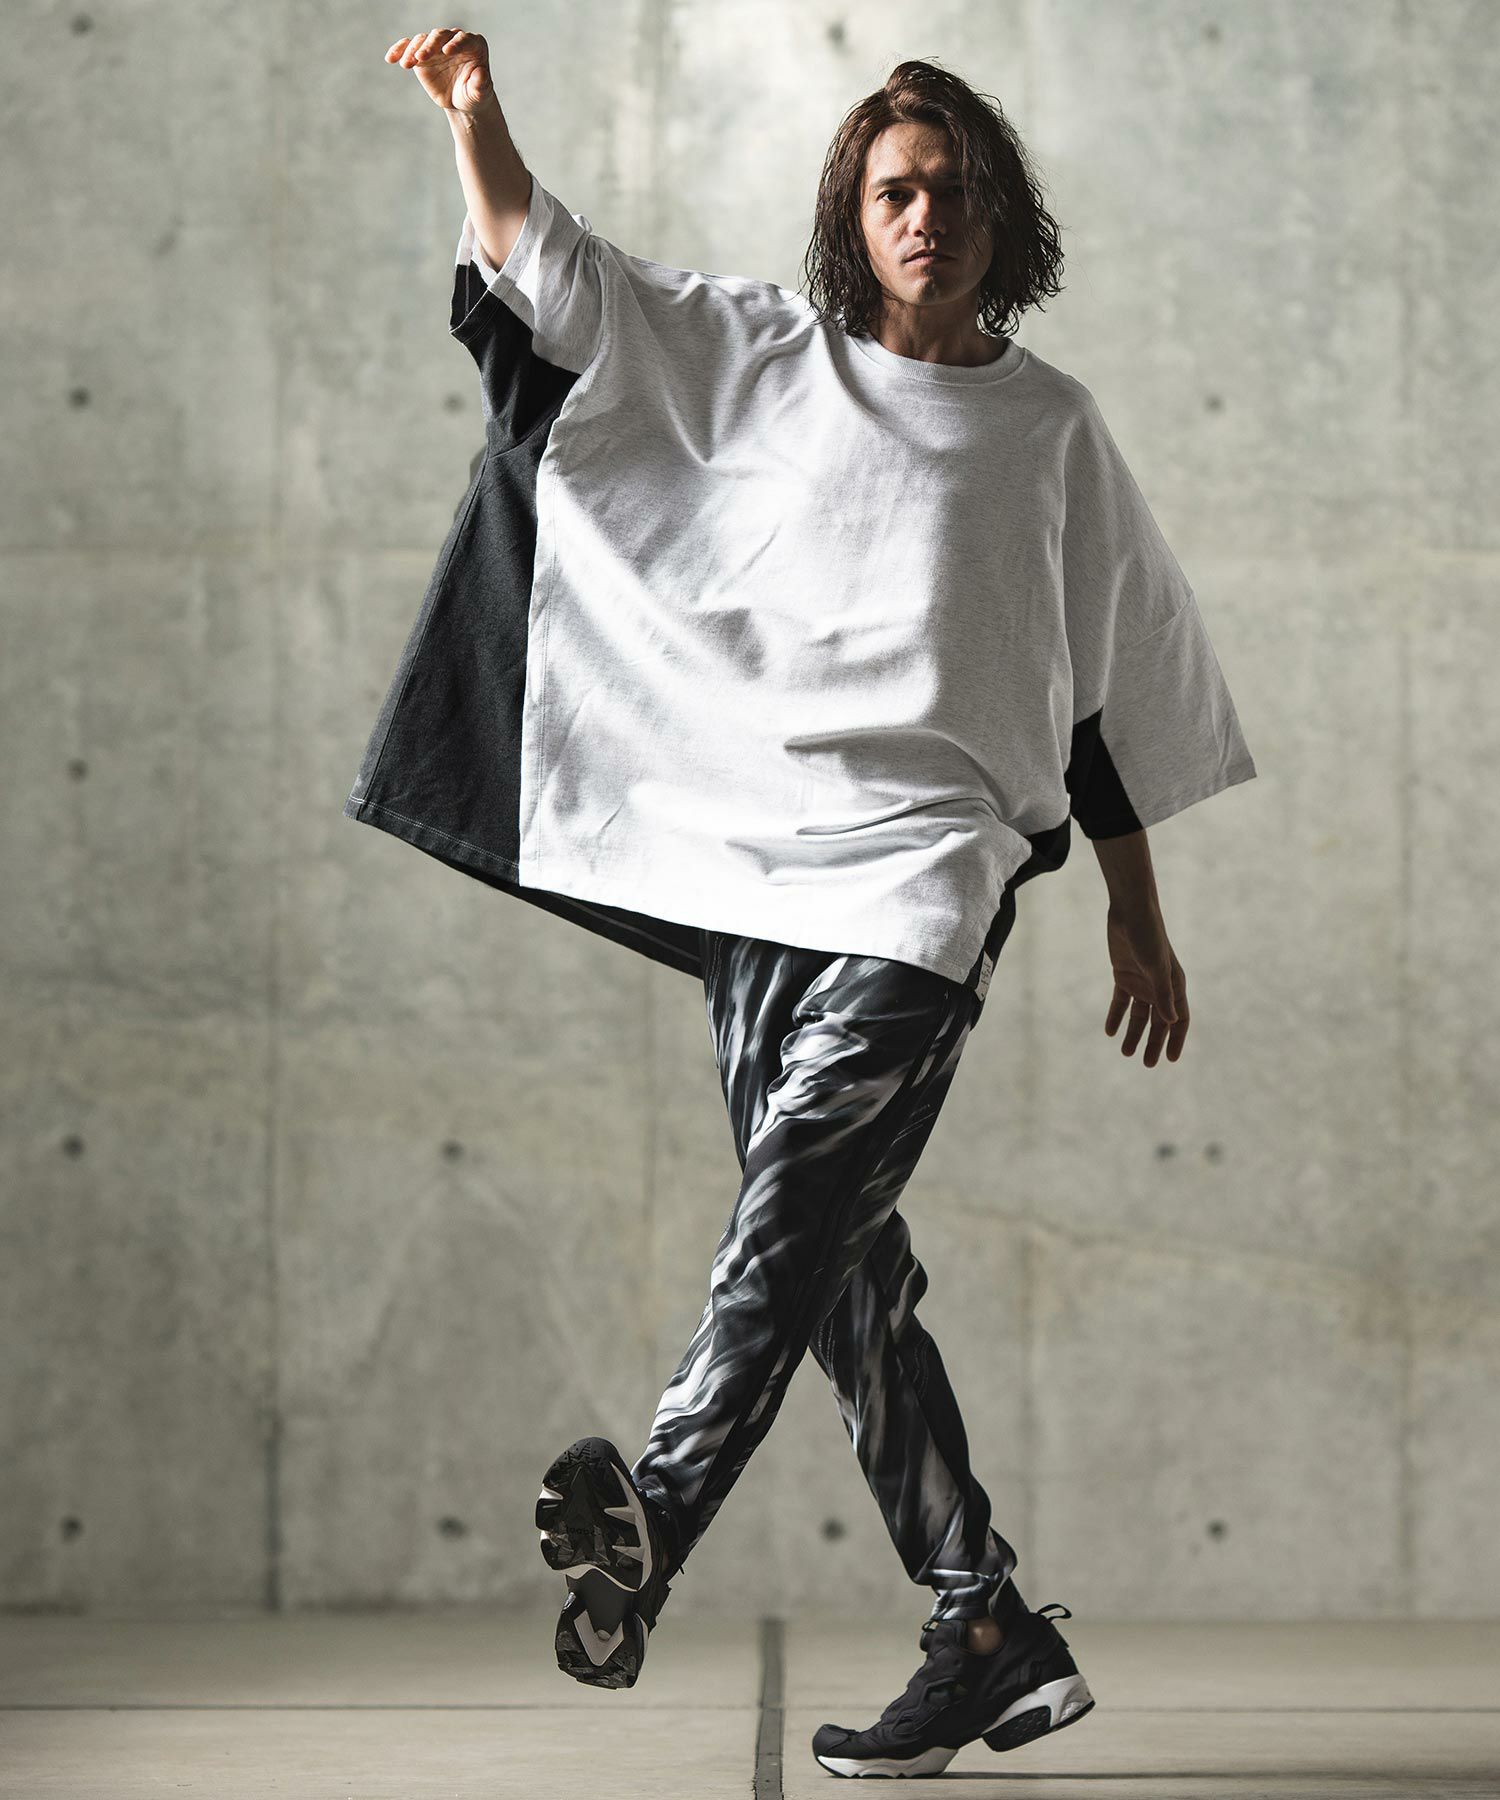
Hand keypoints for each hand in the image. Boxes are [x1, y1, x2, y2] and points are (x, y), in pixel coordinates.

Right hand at [385, 27, 492, 113]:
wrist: (461, 102)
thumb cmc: (474, 95)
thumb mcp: (480, 93)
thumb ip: (481, 84)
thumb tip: (481, 74)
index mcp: (473, 44)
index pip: (463, 39)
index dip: (455, 43)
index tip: (447, 52)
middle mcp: (453, 40)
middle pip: (439, 36)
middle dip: (430, 45)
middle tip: (421, 57)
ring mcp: (436, 46)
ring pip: (422, 40)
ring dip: (413, 50)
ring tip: (406, 64)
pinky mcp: (422, 54)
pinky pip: (408, 48)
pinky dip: (399, 51)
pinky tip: (390, 58)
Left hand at [1104, 903, 1188, 1065]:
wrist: (1130, 911)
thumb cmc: (1149, 936)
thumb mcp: (1156, 968)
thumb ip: (1162, 995)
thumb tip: (1170, 1022)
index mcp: (1174, 985)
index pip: (1179, 1019)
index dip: (1175, 1039)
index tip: (1170, 1059)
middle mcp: (1159, 986)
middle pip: (1158, 1021)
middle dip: (1153, 1042)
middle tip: (1147, 1064)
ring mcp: (1141, 981)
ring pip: (1138, 1015)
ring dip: (1133, 1033)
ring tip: (1126, 1053)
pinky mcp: (1123, 975)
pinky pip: (1121, 1002)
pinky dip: (1116, 1016)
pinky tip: (1109, 1031)